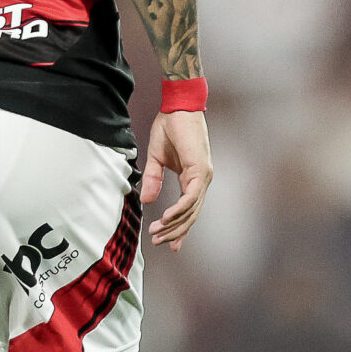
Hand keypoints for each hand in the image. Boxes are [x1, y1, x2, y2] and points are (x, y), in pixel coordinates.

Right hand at [141, 109, 212, 250]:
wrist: (178, 108)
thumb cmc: (169, 128)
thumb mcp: (156, 159)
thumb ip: (154, 180)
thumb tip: (147, 201)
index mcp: (193, 178)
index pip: (189, 209)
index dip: (180, 227)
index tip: (171, 244)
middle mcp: (202, 180)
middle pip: (191, 214)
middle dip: (175, 231)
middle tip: (159, 243)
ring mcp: (203, 176)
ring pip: (192, 209)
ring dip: (175, 224)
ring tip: (158, 234)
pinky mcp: (200, 170)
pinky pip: (191, 196)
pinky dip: (179, 209)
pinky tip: (167, 218)